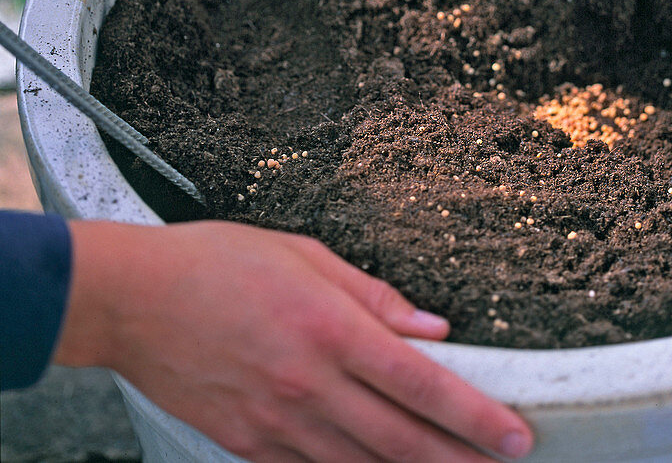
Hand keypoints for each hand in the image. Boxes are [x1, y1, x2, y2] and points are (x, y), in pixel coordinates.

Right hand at [56, 221, 532, 461]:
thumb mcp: (302, 254)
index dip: (474, 414)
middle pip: (402, 438)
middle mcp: (309, 382)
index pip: (420, 382)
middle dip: (460, 458)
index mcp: (329, 326)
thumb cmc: (215, 262)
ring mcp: (277, 422)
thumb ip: (370, 293)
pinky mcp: (246, 443)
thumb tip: (427, 325)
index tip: (513, 435)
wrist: (132, 300)